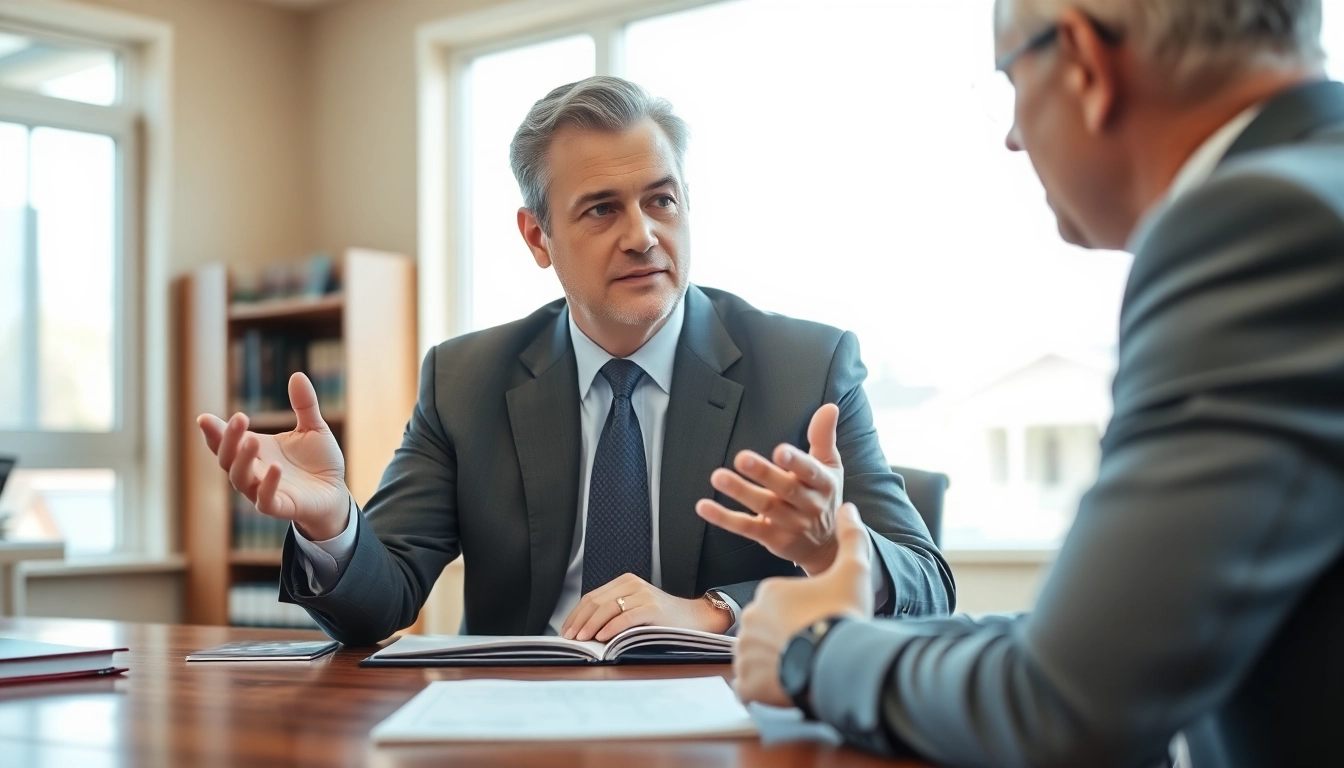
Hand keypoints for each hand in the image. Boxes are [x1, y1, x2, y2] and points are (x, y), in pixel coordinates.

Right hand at [196, 373, 350, 540]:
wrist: (336, 492)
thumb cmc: (319, 461)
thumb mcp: (314, 428)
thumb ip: (304, 405)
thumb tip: (297, 375)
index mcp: (254, 450)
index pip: (225, 441)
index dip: (213, 431)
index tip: (204, 418)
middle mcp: (253, 470)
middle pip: (227, 458)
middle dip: (228, 439)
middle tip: (239, 418)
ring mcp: (263, 490)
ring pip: (240, 479)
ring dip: (242, 460)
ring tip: (252, 440)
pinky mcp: (280, 506)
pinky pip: (265, 500)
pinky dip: (267, 485)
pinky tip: (274, 467)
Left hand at [560, 574, 732, 641]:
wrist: (695, 618)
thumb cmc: (662, 619)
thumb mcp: (635, 609)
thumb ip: (613, 612)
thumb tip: (583, 630)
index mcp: (625, 582)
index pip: (592, 597)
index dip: (576, 614)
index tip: (566, 630)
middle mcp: (633, 584)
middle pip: (596, 602)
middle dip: (579, 621)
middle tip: (570, 638)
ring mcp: (643, 594)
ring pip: (608, 608)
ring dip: (591, 625)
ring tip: (581, 639)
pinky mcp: (653, 607)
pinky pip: (626, 617)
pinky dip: (611, 628)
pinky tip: (602, 637)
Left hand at [696, 403, 845, 573]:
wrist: (826, 547)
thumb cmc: (824, 498)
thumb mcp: (830, 468)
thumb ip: (824, 437)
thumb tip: (829, 407)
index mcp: (822, 484)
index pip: (810, 472)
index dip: (795, 462)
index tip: (779, 451)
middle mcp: (808, 505)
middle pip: (785, 489)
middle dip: (764, 474)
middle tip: (742, 458)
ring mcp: (789, 524)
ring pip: (763, 507)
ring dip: (740, 491)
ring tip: (718, 477)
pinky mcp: (771, 538)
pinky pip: (745, 528)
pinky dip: (724, 518)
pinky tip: (705, 506)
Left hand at [733, 503, 871, 707]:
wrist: (839, 661)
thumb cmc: (844, 615)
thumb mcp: (854, 570)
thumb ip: (851, 537)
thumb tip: (849, 509)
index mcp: (770, 591)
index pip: (780, 603)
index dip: (801, 616)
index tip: (817, 624)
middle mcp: (752, 618)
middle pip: (767, 630)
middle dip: (785, 639)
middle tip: (812, 647)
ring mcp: (745, 651)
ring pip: (756, 657)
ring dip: (774, 663)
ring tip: (803, 667)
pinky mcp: (746, 682)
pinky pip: (748, 686)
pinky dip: (763, 688)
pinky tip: (785, 685)